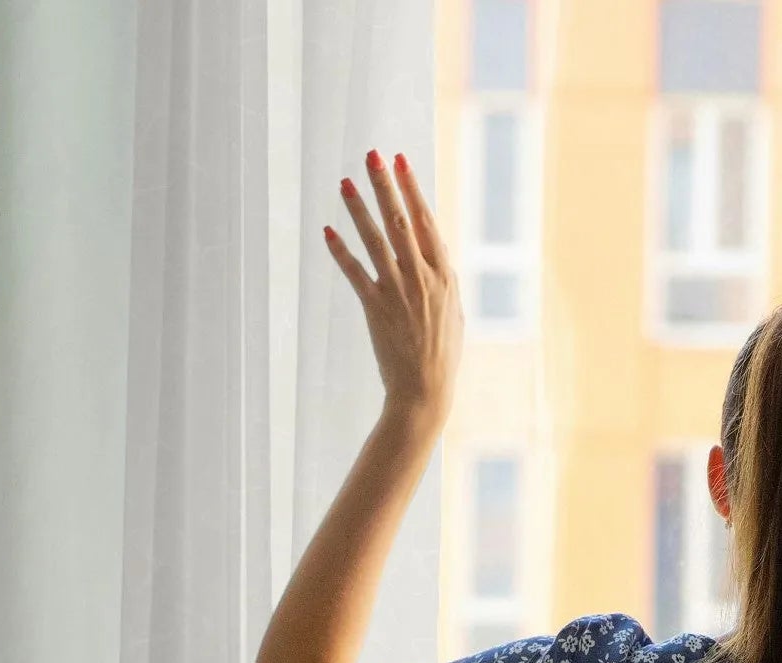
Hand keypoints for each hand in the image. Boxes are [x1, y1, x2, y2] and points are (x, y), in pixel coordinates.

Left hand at [324, 148, 462, 422]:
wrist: (425, 389)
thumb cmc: (443, 354)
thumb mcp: (454, 313)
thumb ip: (444, 281)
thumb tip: (435, 254)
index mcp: (444, 276)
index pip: (426, 222)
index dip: (412, 189)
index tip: (401, 161)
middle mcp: (421, 279)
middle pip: (400, 222)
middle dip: (386, 185)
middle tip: (372, 154)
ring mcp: (397, 292)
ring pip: (375, 241)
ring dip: (359, 209)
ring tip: (345, 182)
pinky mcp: (375, 308)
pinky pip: (354, 273)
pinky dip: (340, 251)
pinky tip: (327, 231)